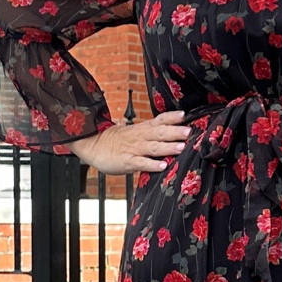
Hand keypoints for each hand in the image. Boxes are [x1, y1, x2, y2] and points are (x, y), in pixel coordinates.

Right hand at [72, 110, 189, 174]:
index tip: (184, 115)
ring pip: (153, 147)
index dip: (171, 117)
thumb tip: (172, 134)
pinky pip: (141, 163)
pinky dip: (152, 164)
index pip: (159, 120)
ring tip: (181, 147)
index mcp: (142, 129)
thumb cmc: (116, 141)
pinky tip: (163, 166)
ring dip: (167, 147)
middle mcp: (140, 137)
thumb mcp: (134, 132)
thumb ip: (151, 133)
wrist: (92, 145)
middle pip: (159, 133)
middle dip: (175, 132)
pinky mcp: (126, 161)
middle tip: (189, 132)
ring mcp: (133, 149)